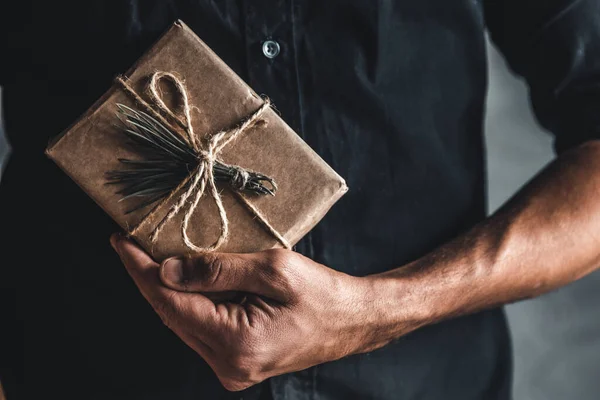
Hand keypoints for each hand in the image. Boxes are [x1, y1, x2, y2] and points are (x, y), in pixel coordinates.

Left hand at [110, 234, 391, 390]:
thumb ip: (217, 269)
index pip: (170, 303)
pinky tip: (184, 279)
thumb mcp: (273, 269)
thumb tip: (166, 269)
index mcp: (237, 343)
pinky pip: (199, 329)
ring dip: (167, 290)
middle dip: (149, 277)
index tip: (120, 241)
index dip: (141, 269)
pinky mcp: (236, 363)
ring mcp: (231, 368)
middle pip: (170, 315)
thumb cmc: (322, 293)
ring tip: (152, 255)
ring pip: (182, 323)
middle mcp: (228, 364)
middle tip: (132, 242)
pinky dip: (188, 303)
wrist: (352, 321)